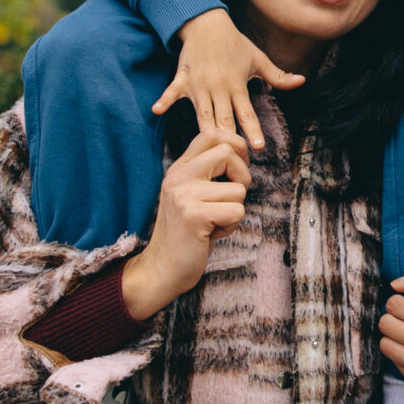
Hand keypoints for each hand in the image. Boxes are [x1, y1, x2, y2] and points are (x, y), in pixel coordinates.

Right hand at [121, 128, 250, 319]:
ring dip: (234, 210)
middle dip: (242, 176)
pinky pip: (236, 211)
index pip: (210, 134)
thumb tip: (243, 151)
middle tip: (231, 199)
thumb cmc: (186, 234)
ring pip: (238, 189)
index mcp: (179, 169)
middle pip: (228, 152)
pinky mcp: (194, 215)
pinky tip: (211, 234)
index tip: (238, 165)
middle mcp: (178, 176)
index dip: (235, 144)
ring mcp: (184, 194)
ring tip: (214, 223)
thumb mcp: (193, 196)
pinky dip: (231, 226)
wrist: (161, 269)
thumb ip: (208, 174)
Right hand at [152, 9, 304, 151]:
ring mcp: (198, 84)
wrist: (207, 23)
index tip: (257, 147)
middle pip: (223, 119)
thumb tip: (301, 81)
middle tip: (234, 160)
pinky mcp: (182, 79)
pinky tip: (156, 111)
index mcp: (237, 84)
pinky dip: (164, 100)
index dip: (251, 130)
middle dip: (229, 139)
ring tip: (205, 153)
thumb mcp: (258, 58)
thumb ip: (278, 75)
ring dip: (204, 131)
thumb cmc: (234, 43)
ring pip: (201, 113)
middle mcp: (218, 87)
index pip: (246, 112)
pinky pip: (172, 92)